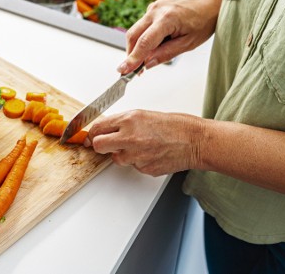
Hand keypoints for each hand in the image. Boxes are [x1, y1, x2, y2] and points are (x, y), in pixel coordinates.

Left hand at [84, 110, 204, 175]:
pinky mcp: (144, 168)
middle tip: (107, 144)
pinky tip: (151, 154)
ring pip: (116, 159)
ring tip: (140, 147)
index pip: (98, 128)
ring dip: (122, 154)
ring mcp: (137, 155)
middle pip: (99, 145)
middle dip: (100, 145)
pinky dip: (138, 162)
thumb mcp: (143, 115)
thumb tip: (106, 128)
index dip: (92, 133)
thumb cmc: (174, 126)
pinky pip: (133, 166)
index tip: (90, 137)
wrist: (194, 140)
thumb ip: (122, 122)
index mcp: (129, 120)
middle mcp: (130, 137)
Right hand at [117, 0, 219, 73]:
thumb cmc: (203, 22)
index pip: (144, 42)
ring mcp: (152, 8)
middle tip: (132, 71)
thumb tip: (147, 64)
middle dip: (130, 54)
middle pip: (133, 35)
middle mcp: (156, 10)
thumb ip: (166, 54)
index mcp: (167, 18)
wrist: (208, 3)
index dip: (133, 58)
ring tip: (147, 60)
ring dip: (136, 47)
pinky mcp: (151, 9)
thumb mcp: (189, 44)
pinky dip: (143, 39)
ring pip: (135, 31)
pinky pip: (141, 27)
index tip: (124, 70)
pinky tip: (154, 46)